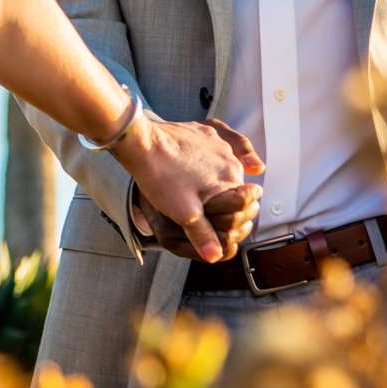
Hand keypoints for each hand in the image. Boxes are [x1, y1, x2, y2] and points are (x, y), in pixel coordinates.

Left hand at [116, 116, 264, 261]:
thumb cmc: (162, 177)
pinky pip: (220, 143)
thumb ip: (203, 235)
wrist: (141, 144)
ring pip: (229, 164)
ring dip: (221, 176)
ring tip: (203, 187)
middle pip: (238, 184)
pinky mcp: (203, 131)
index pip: (246, 202)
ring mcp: (217, 142)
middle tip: (212, 207)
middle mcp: (230, 159)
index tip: (227, 223)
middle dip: (229, 197)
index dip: (237, 215)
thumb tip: (216, 256)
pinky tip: (209, 160)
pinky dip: (217, 154)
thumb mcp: (184, 214)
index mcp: (231, 179)